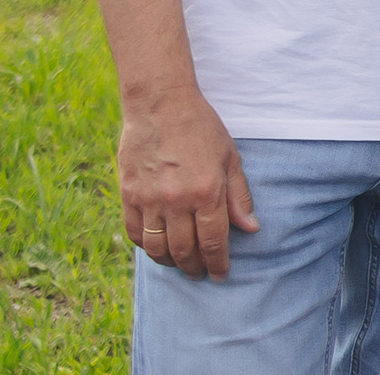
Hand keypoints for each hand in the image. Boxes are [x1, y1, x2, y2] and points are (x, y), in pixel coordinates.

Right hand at [118, 85, 257, 279]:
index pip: (214, 242)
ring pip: (158, 248)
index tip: (220, 275)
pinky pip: (135, 234)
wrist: (160, 105)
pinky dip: (146, 247)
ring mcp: (149, 199)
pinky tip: (157, 248)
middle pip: (185, 251)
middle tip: (201, 273)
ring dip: (171, 263)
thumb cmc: (201, 128)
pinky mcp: (128, 195)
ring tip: (180, 265)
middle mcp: (177, 200)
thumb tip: (250, 228)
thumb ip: (239, 196)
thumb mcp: (229, 158)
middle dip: (195, 268)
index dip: (218, 263)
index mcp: (206, 191)